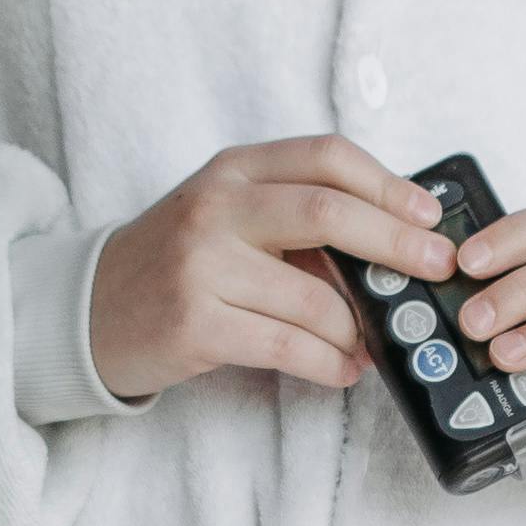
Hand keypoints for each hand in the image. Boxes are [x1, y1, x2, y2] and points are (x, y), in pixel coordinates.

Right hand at [88, 137, 444, 402]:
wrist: (88, 310)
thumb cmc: (174, 263)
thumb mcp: (227, 218)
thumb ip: (294, 218)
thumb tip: (392, 244)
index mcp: (233, 171)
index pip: (325, 157)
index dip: (388, 184)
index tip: (429, 216)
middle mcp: (216, 208)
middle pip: (328, 212)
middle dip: (397, 245)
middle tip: (436, 270)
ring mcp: (202, 266)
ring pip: (316, 296)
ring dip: (361, 326)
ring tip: (376, 342)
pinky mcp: (197, 324)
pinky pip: (289, 345)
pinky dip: (330, 363)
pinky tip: (343, 369)